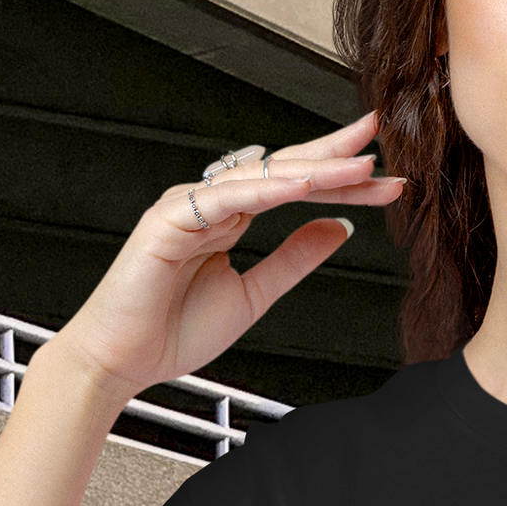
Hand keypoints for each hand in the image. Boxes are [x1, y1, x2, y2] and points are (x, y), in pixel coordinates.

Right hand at [51, 112, 405, 404]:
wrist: (122, 362)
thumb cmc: (172, 331)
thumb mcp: (254, 295)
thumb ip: (293, 260)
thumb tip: (337, 229)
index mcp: (231, 215)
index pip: (293, 185)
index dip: (338, 179)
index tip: (384, 176)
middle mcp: (211, 202)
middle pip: (282, 169)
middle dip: (334, 157)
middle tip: (380, 143)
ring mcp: (189, 206)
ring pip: (260, 177)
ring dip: (313, 170)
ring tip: (360, 167)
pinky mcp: (168, 220)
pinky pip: (226, 199)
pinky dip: (266, 190)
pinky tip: (305, 185)